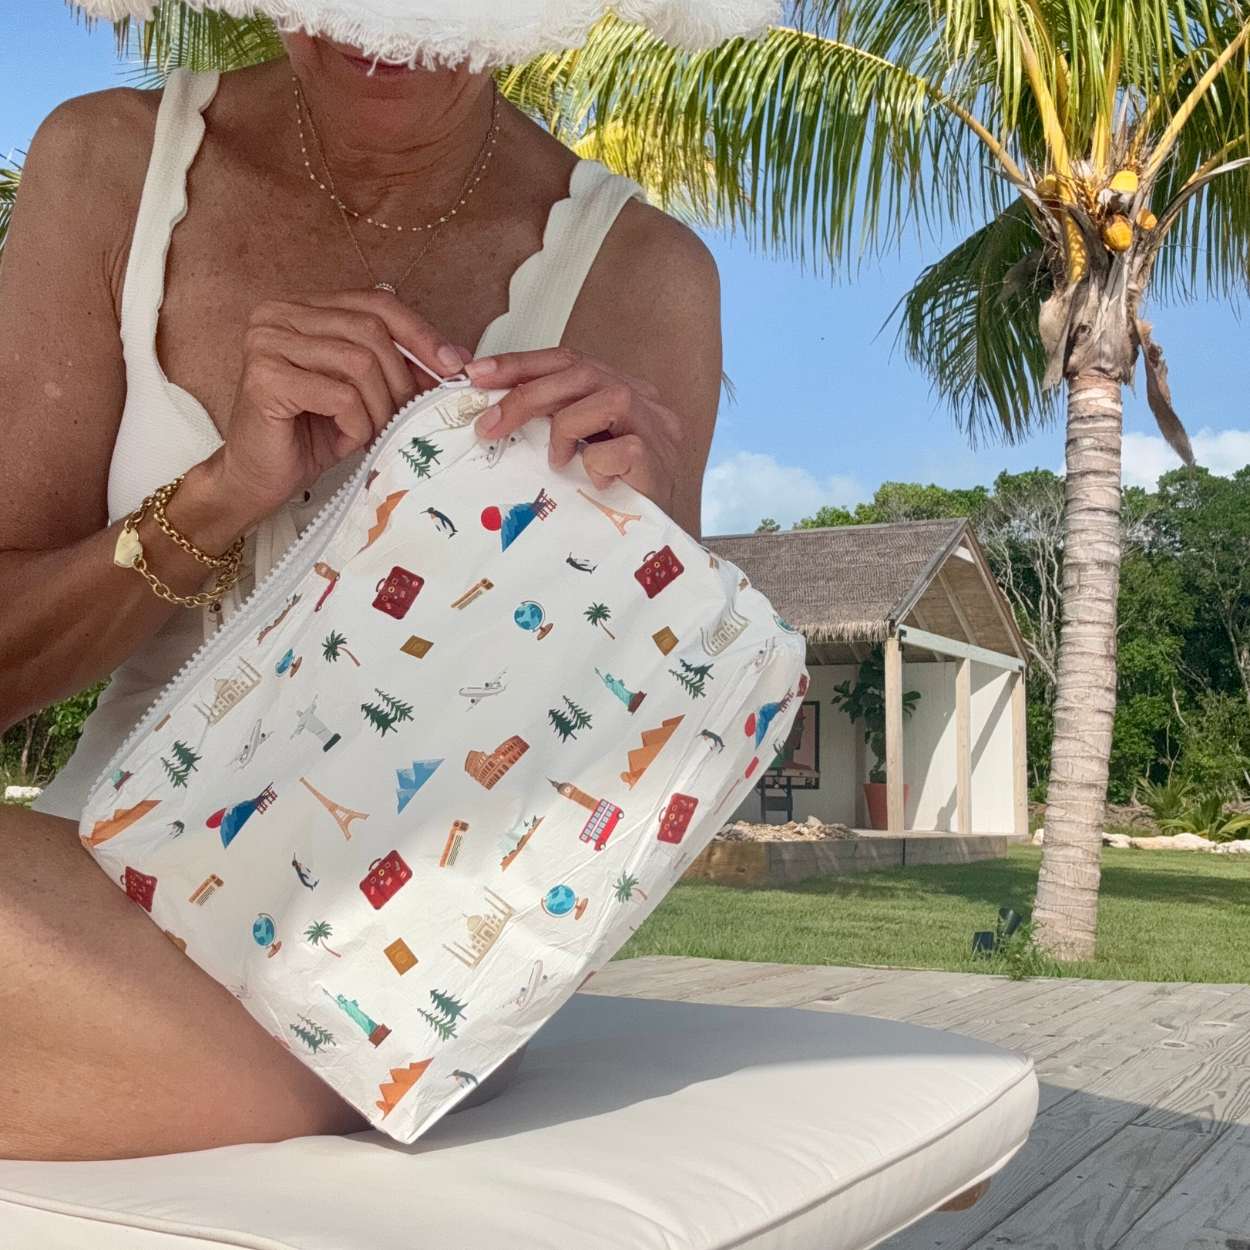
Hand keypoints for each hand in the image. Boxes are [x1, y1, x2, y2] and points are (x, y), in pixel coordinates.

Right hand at [201, 288, 468, 532]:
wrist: (258, 478)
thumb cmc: (309, 435)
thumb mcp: (362, 393)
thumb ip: (395, 366)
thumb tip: (454, 359)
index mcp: (303, 308)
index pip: (377, 302)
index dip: (421, 333)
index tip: (455, 366)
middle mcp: (279, 314)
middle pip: (371, 331)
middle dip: (402, 379)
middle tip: (407, 415)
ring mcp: (267, 342)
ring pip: (359, 363)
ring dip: (379, 407)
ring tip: (372, 431)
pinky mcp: (265, 377)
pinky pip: (341, 396)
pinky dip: (357, 424)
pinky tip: (346, 439)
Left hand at [462, 348, 681, 515]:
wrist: (655, 538)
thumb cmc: (613, 496)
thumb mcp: (577, 449)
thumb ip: (554, 421)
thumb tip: (496, 412)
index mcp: (622, 391)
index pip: (569, 360)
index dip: (523, 363)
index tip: (480, 374)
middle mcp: (644, 402)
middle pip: (582, 372)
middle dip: (528, 394)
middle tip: (490, 424)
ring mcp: (657, 430)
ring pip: (609, 399)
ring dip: (567, 428)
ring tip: (557, 461)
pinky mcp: (660, 460)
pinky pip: (622, 448)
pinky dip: (597, 464)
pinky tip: (595, 482)